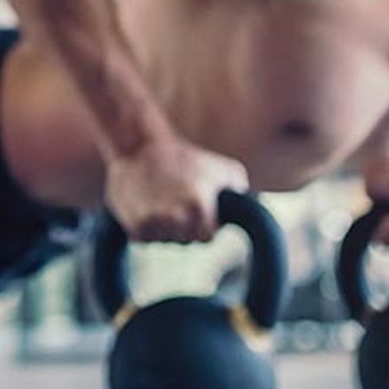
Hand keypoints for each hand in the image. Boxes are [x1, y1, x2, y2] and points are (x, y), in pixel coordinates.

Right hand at [105, 135, 250, 242]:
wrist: (138, 148)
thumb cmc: (185, 158)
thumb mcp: (225, 169)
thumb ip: (242, 193)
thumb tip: (255, 212)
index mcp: (199, 210)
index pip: (207, 236)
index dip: (204, 223)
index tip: (196, 207)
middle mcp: (176, 220)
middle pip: (185, 241)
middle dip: (184, 227)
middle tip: (175, 202)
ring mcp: (153, 225)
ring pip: (164, 241)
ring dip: (164, 228)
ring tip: (159, 201)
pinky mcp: (134, 227)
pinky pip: (145, 238)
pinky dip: (145, 227)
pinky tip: (146, 205)